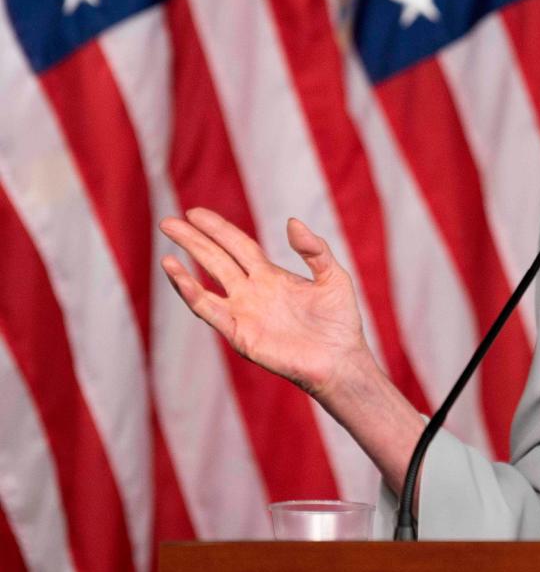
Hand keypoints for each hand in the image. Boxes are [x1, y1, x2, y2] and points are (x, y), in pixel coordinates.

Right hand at [159, 208, 372, 397]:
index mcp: (271, 275)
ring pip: (206, 283)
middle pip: (216, 259)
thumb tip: (291, 221)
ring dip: (184, 268)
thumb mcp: (333, 276)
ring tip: (166, 249)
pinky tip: (177, 275)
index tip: (194, 212)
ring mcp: (243, 312)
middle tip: (167, 222)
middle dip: (192, 240)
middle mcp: (252, 291)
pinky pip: (209, 310)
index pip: (238, 245)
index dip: (217, 228)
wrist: (341, 359)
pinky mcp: (239, 334)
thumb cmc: (340, 321)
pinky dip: (190, 292)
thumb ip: (314, 249)